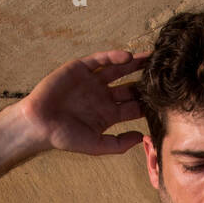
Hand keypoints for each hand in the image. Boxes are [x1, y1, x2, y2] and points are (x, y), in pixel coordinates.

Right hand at [18, 48, 151, 154]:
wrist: (40, 124)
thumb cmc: (66, 138)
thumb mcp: (97, 145)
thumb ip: (119, 143)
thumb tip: (142, 138)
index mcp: (108, 114)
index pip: (132, 107)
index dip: (147, 103)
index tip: (163, 100)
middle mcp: (102, 96)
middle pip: (129, 87)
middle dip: (144, 82)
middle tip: (163, 76)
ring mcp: (92, 81)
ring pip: (118, 70)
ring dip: (134, 64)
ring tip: (150, 58)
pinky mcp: (81, 68)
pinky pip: (100, 60)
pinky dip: (113, 57)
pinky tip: (127, 57)